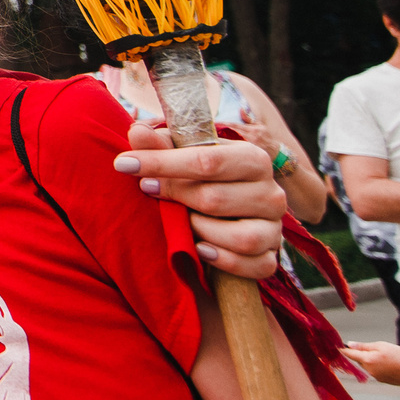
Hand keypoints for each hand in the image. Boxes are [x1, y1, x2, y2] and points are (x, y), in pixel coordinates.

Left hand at [116, 122, 285, 280]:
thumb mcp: (181, 158)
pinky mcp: (271, 257)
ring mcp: (274, 227)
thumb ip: (159, 146)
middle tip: (150, 192)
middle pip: (215, 199)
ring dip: (201, 232)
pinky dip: (225, 261)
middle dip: (176, 198)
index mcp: (252, 158)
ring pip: (241, 238)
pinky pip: (255, 266)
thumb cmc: (200, 180)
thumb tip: (136, 133)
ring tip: (184, 223)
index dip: (162, 163)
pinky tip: (201, 250)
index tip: (125, 164)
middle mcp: (271, 192)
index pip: (207, 160)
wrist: (225, 214)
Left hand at [343, 340, 399, 385]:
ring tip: (387, 356)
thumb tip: (350, 344)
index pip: (350, 355)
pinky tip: (390, 364)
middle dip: (363, 354)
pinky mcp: (382, 380)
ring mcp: (376, 377)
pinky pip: (375, 371)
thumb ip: (364, 346)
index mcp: (368, 360)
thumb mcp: (382, 346)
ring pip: (368, 366)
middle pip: (360, 360)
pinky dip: (378, 366)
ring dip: (371, 360)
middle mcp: (369, 370)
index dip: (343, 350)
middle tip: (376, 348)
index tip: (337, 347)